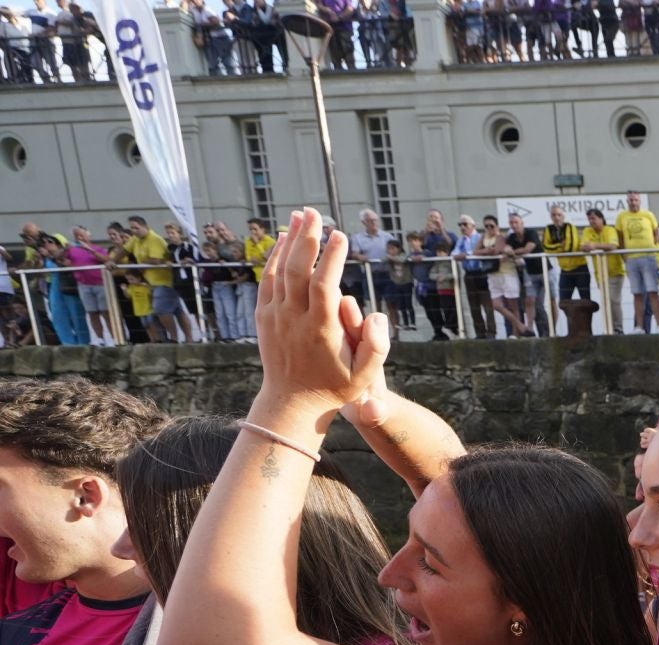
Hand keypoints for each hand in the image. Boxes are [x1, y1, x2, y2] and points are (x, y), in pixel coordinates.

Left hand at [254, 208, 387, 420]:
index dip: (331, 258)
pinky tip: (284, 239)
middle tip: (315, 212)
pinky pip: (268, 280)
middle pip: (297, 270)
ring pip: (280, 270)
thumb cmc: (334, 388)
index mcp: (320, 330)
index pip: (323, 286)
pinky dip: (275, 258)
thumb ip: (377, 347)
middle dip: (307, 238)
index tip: (341, 235)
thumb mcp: (365, 377)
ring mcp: (275, 316)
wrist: (291, 403)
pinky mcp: (265, 316)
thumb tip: (378, 315)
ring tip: (301, 215)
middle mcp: (294, 319)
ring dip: (290, 241)